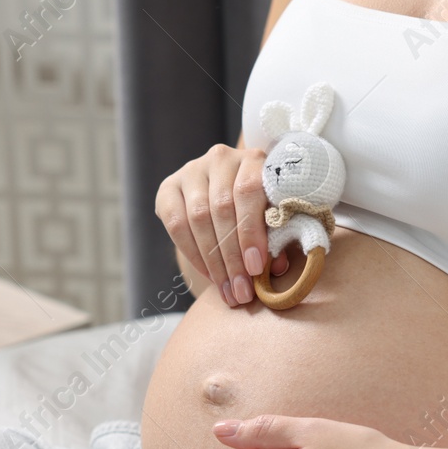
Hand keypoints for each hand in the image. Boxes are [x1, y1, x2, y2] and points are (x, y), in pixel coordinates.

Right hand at [154, 143, 288, 307]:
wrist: (233, 199)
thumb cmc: (264, 212)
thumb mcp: (277, 218)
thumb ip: (278, 237)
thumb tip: (275, 266)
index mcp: (255, 159)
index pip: (249, 191)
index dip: (251, 231)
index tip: (256, 267)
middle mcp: (221, 158)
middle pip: (221, 208)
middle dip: (232, 257)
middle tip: (241, 290)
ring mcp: (192, 170)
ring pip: (198, 218)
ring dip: (213, 262)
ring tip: (228, 291)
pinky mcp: (169, 187)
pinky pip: (176, 224)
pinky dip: (193, 254)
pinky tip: (209, 276)